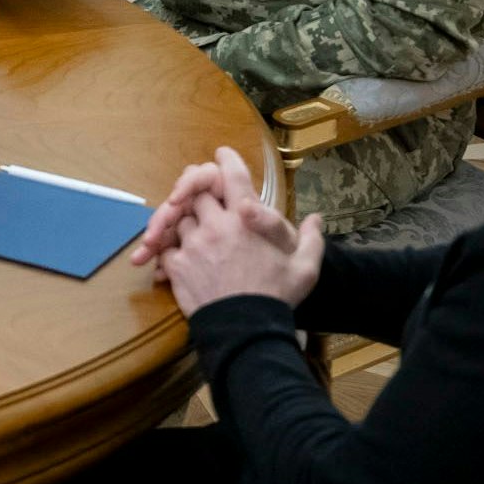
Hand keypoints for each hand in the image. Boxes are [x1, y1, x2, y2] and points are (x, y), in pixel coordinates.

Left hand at [146, 148, 325, 314]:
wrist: (245, 330)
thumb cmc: (277, 297)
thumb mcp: (305, 269)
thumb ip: (311, 240)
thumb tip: (317, 220)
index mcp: (246, 219)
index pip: (232, 177)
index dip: (226, 161)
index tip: (222, 154)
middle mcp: (216, 225)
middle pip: (197, 194)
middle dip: (199, 194)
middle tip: (203, 201)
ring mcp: (193, 244)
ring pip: (179, 219)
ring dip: (185, 223)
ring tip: (195, 235)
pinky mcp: (176, 265)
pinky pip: (166, 248)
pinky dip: (169, 250)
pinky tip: (181, 259)